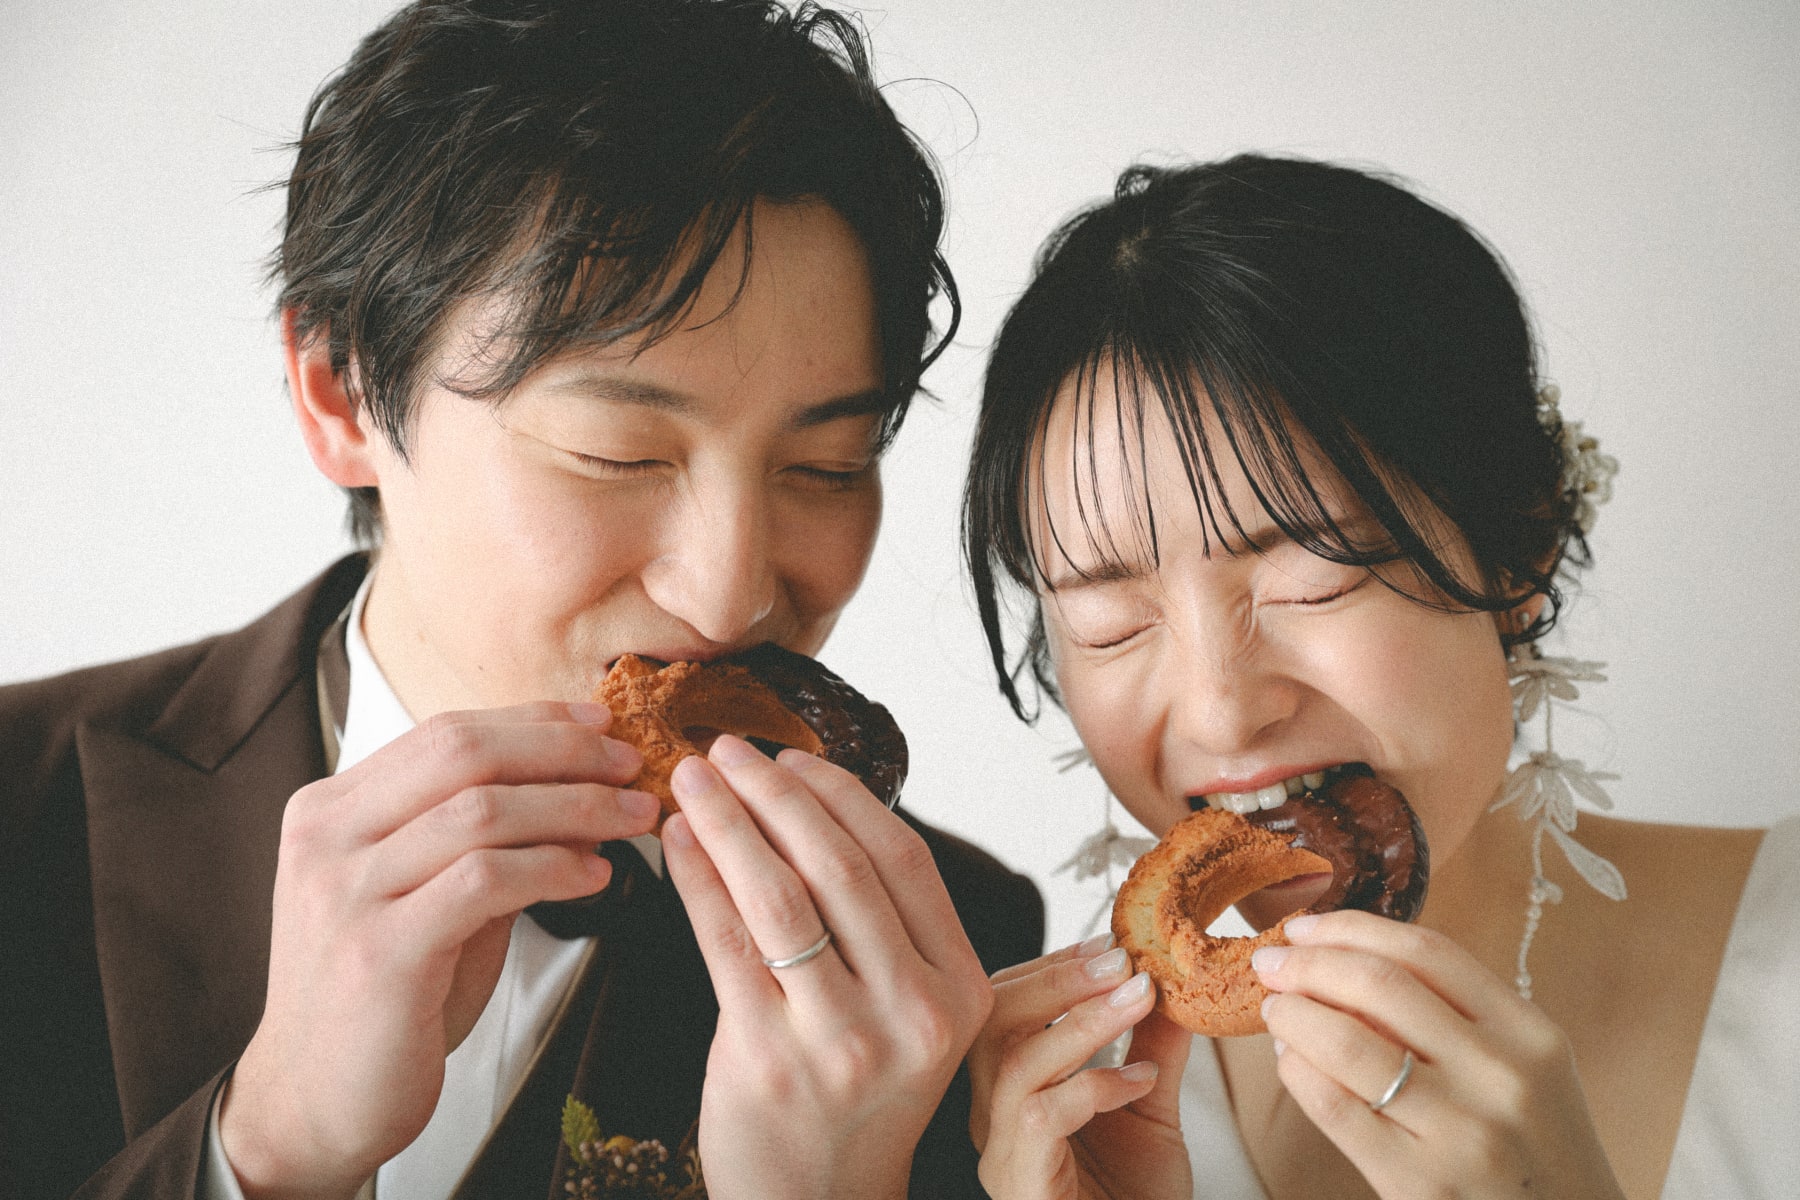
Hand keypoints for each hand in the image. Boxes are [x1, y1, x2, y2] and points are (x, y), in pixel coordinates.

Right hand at [220, 701, 658, 1199]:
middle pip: (464, 753)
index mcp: (332, 810)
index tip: (603, 726)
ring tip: (634, 819)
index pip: (446, 732)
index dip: (535, 723)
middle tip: (632, 767)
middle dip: (563, 752)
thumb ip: (488, 842)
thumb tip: (584, 792)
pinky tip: (596, 877)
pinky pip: (485, 881)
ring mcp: (346, 893)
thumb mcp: (429, 896)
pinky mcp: (378, 952)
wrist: (315, 1102)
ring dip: (576, 808)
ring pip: (482, 811)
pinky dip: (553, 869)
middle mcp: (327, 838)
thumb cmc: (383, 997)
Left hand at [660, 736, 993, 1199]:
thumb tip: (806, 803)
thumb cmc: (853, 1096)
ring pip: (779, 897)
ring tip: (690, 783)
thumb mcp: (905, 1015)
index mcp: (959, 987)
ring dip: (727, 823)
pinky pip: (726, 944)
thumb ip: (881, 925)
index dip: (840, 795)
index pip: (903, 859)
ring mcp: (841, 1039)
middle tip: (727, 750)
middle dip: (774, 794)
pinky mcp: (767, 1059)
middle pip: (840, 867)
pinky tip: (676, 845)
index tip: (791, 759)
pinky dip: (696, 880)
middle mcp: (912, 1012)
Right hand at [968, 939, 1191, 1199]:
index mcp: (1010, 1092)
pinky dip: (1092, 1086)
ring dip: (1080, 1020)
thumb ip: (1152, 1045)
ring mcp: (1000, 1153)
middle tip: (1121, 958)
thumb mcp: (1149, 1108)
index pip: (1005, 1007)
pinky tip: (1138, 1079)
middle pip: (990, 1022)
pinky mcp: (1022, 1184)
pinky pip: (1041, 1118)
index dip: (1053, 966)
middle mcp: (991, 1118)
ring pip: (1014, 1063)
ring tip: (1139, 998)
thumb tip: (1171, 976)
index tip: (1111, 941)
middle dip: (1055, 978)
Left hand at [1254, 910, 1626, 1199]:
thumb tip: (1342, 962)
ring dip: (1293, 1014)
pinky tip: (1289, 1060)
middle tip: (1270, 961)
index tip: (1306, 926)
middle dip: (1307, 963)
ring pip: (1345, 1042)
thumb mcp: (1524, 1071)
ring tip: (1276, 1009)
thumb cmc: (1532, 1149)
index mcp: (1529, 1034)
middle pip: (1379, 985)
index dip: (1351, 927)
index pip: (1427, 952)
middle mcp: (1500, 1075)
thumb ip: (1456, 1017)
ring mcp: (1460, 1132)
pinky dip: (1297, 1070)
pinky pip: (1333, 1106)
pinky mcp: (1417, 1182)